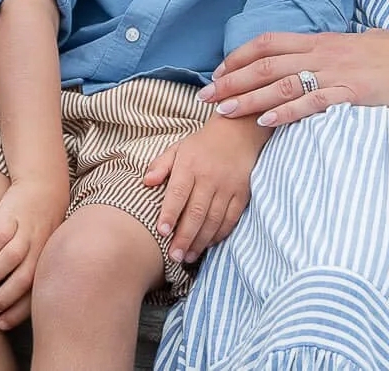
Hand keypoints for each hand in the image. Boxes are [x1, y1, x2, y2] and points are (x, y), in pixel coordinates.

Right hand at [0, 175, 67, 330]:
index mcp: (46, 259)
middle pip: (25, 278)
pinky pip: (2, 234)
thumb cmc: (38, 227)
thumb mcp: (42, 250)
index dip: (18, 312)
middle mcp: (39, 246)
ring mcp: (27, 230)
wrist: (42, 185)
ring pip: (14, 256)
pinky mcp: (13, 215)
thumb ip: (30, 273)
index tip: (3, 324)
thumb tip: (11, 308)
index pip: (34, 292)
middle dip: (6, 297)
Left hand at [142, 114, 270, 265]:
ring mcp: (227, 186)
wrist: (239, 132)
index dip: (169, 213)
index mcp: (190, 165)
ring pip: (213, 219)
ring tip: (188, 257)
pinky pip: (231, 219)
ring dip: (200, 241)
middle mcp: (209, 177)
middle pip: (196, 212)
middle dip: (184, 237)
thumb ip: (160, 165)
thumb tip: (145, 182)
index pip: (178, 192)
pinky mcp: (242, 193)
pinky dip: (219, 234)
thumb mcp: (178, 148)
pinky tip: (208, 244)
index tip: (161, 232)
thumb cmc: (202, 144)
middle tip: (174, 256)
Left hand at [201, 29, 388, 127]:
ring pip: (281, 84)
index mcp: (323, 40)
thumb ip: (334, 53)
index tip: (217, 72)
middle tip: (203, 97)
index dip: (238, 57)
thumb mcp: (360, 46)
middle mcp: (323, 52)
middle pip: (265, 64)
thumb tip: (318, 59)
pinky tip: (263, 122)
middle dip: (230, 80)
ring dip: (247, 98)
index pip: (268, 43)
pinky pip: (311, 103)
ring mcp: (337, 73)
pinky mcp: (353, 94)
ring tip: (222, 111)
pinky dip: (284, 112)